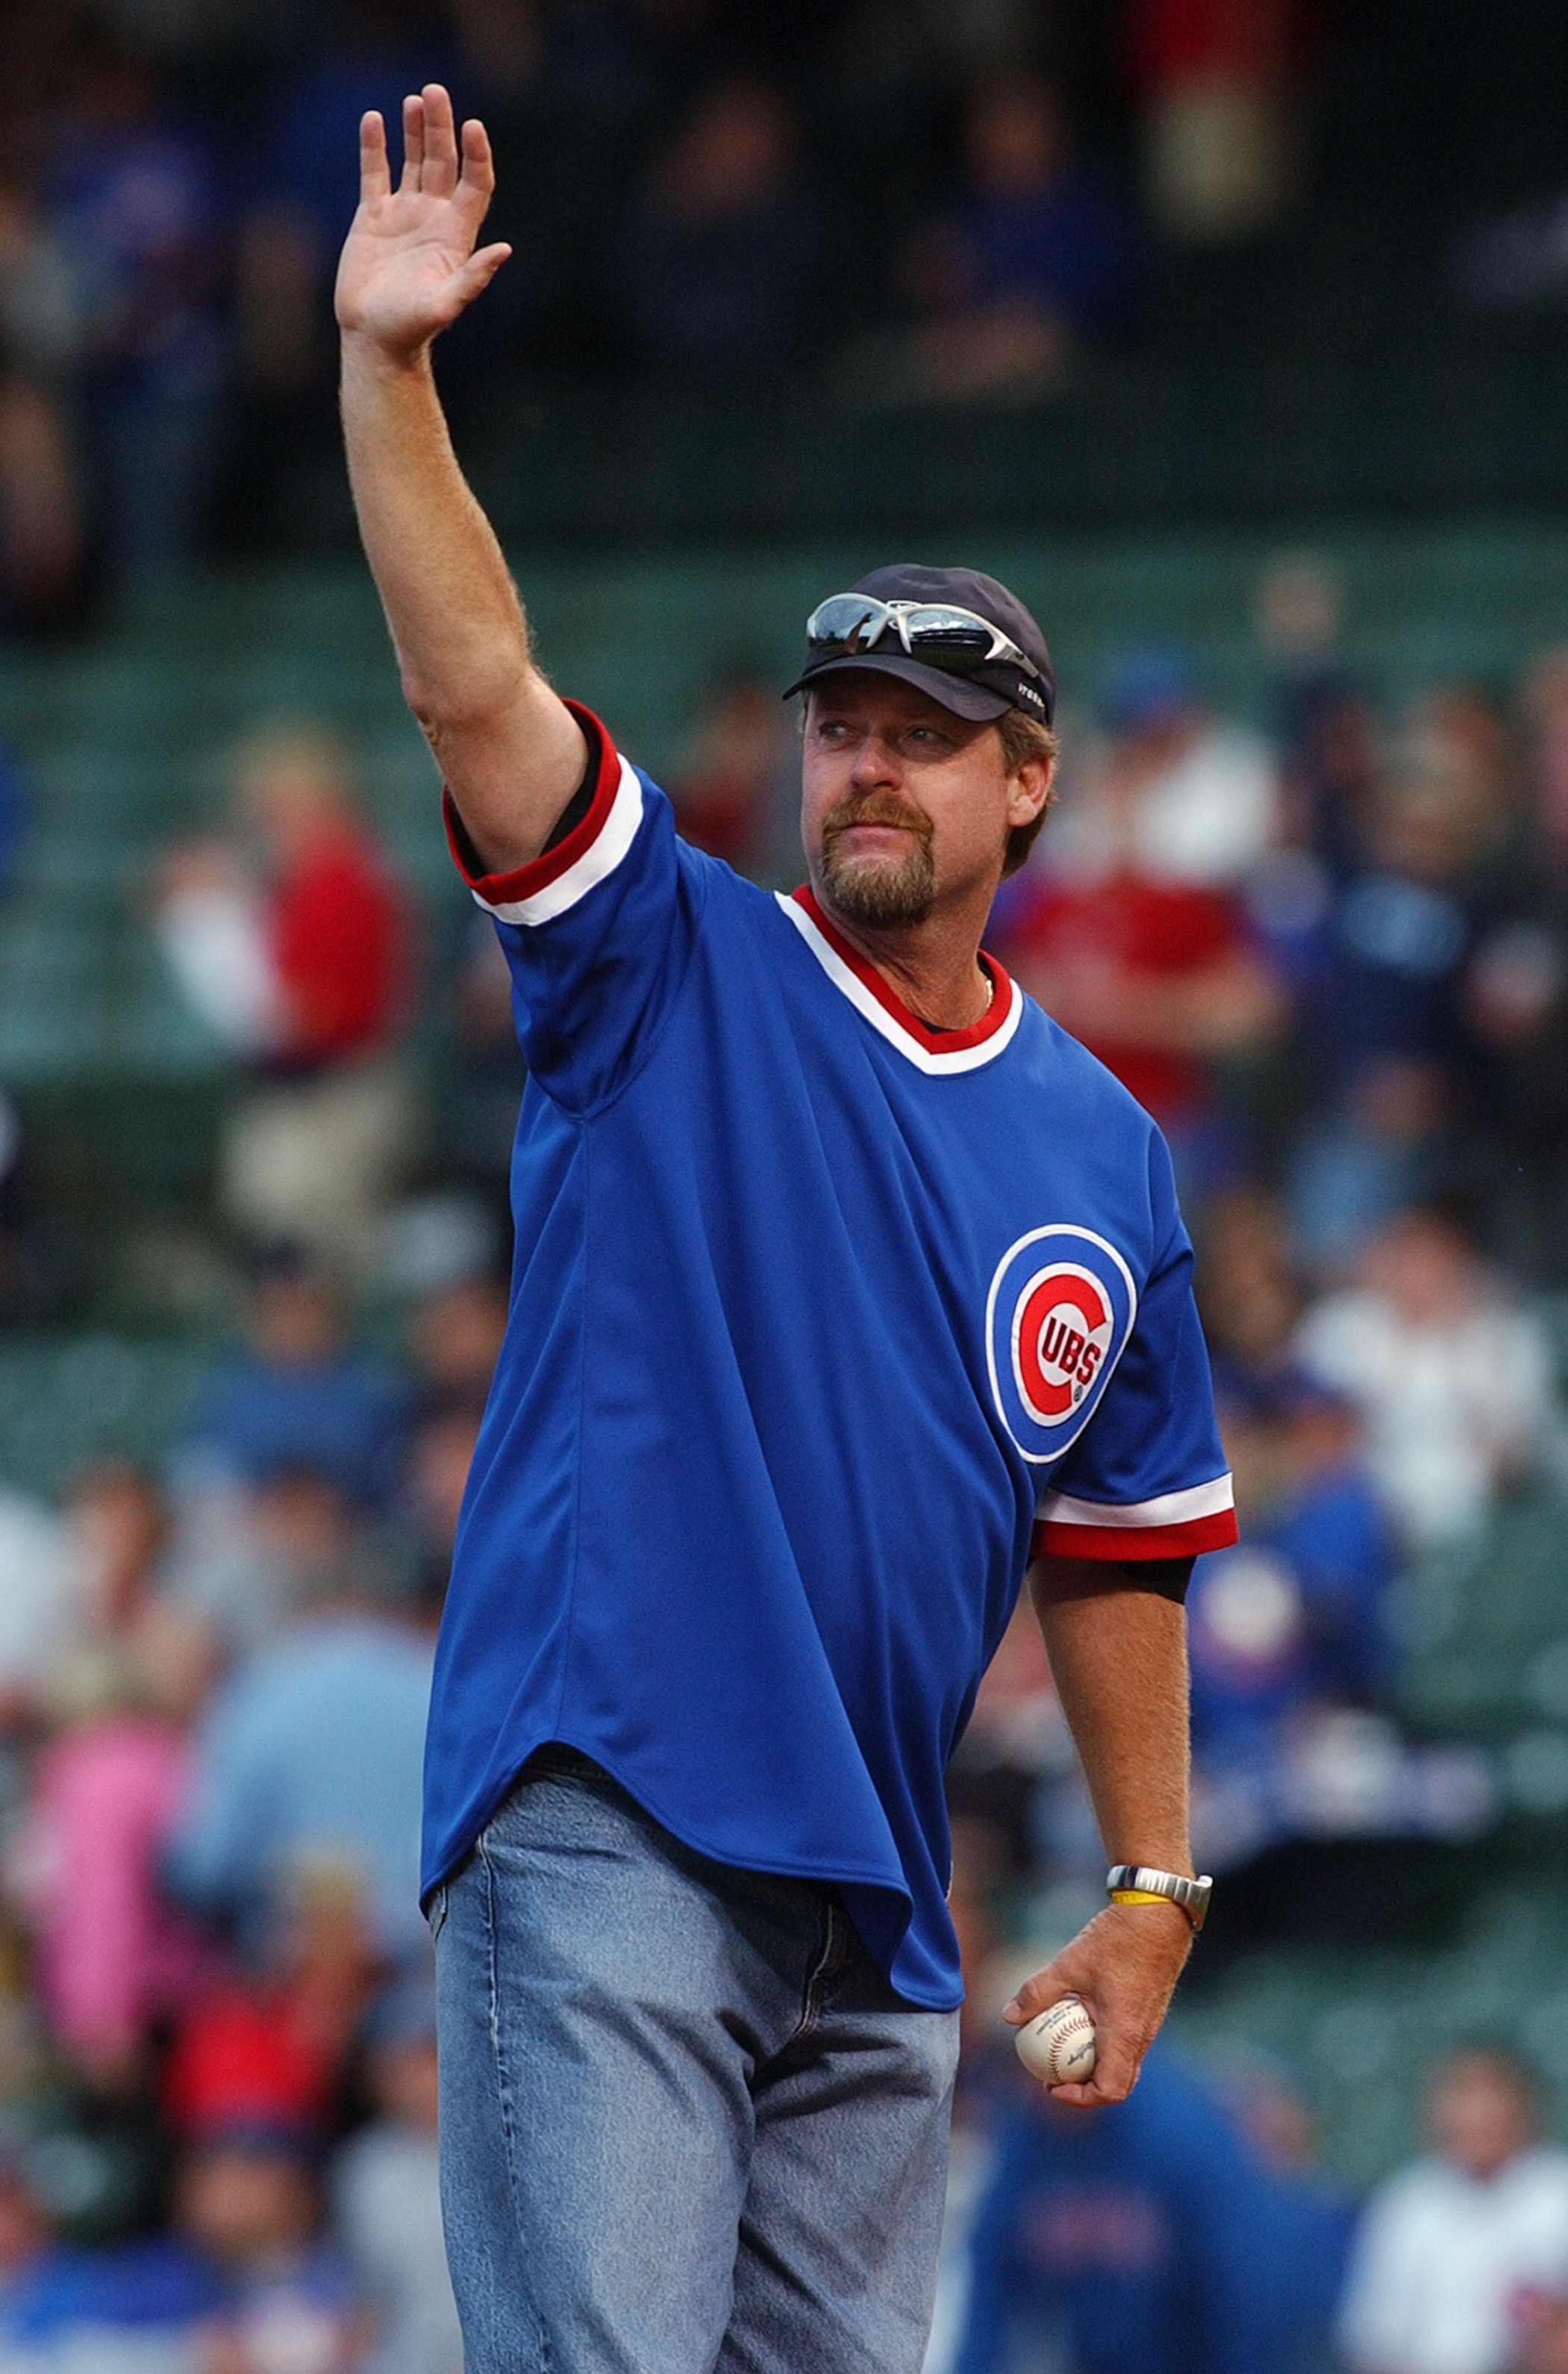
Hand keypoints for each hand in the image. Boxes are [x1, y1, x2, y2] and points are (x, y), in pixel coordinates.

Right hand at [334, 84, 510, 356]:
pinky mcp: (373, 216)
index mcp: (456, 234)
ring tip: (415, 99)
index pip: (475, 183)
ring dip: (415, 130)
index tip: (472, 127)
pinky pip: (375, 173)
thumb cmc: (412, 328)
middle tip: (436, 92)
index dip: (477, 155)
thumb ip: (474, 278)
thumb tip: (504, 250)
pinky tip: (375, 120)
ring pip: (412, 160)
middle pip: (443, 162)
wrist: (374, 338)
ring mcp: (404, 214)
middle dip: (441, 128)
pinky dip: (375, 147)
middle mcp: (433, 217)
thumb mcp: (446, 305)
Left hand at [1003, 1899, 1190, 2107]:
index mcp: (1124, 2034)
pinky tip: (1081, 2019)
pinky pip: (1128, 2043)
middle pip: (1118, 2084)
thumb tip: (1009, 2016)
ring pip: (1125, 2063)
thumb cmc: (1116, 1940)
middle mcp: (1141, 2037)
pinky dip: (1105, 2044)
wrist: (1160, 1915)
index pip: (1110, 2090)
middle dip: (1085, 2088)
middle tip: (1054, 2074)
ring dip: (1095, 2065)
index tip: (1052, 2085)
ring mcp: (1149, 2026)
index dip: (1080, 2098)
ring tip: (1063, 2049)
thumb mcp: (1069, 1963)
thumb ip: (1038, 1991)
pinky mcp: (1150, 2012)